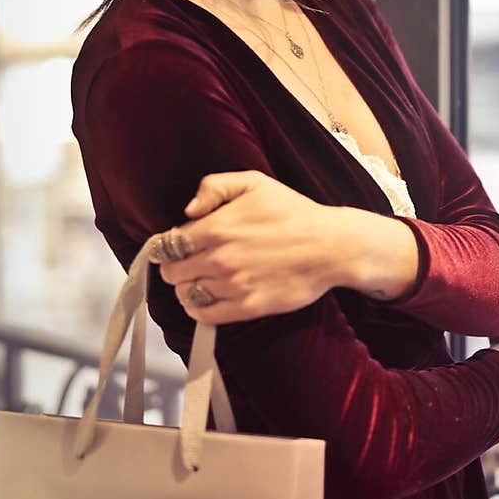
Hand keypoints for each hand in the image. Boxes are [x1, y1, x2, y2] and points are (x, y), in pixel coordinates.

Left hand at [150, 169, 334, 324]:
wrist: (331, 246)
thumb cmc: (293, 212)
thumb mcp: (254, 182)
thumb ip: (213, 187)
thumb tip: (188, 211)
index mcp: (216, 227)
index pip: (167, 245)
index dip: (166, 247)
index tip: (174, 247)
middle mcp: (219, 259)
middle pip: (171, 274)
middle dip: (175, 267)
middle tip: (189, 263)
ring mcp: (233, 286)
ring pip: (186, 295)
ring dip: (188, 288)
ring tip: (201, 280)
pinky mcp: (248, 307)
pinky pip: (205, 316)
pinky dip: (199, 309)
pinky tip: (207, 298)